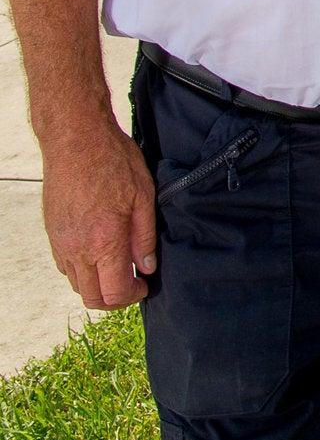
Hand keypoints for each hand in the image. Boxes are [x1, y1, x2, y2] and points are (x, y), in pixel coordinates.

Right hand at [43, 119, 156, 308]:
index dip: (132, 296)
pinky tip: (99, 254)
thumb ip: (144, 237)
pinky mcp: (52, 233)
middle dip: (114, 299)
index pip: (114, 292)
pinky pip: (64, 266)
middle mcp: (77, 249)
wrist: (76, 141)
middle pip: (91, 297)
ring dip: (97, 285)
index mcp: (103, 242)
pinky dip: (82, 270)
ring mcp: (60, 242)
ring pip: (76, 283)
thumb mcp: (143, 196)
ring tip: (118, 269)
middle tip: (133, 285)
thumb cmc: (113, 162)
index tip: (144, 286)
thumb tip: (146, 268)